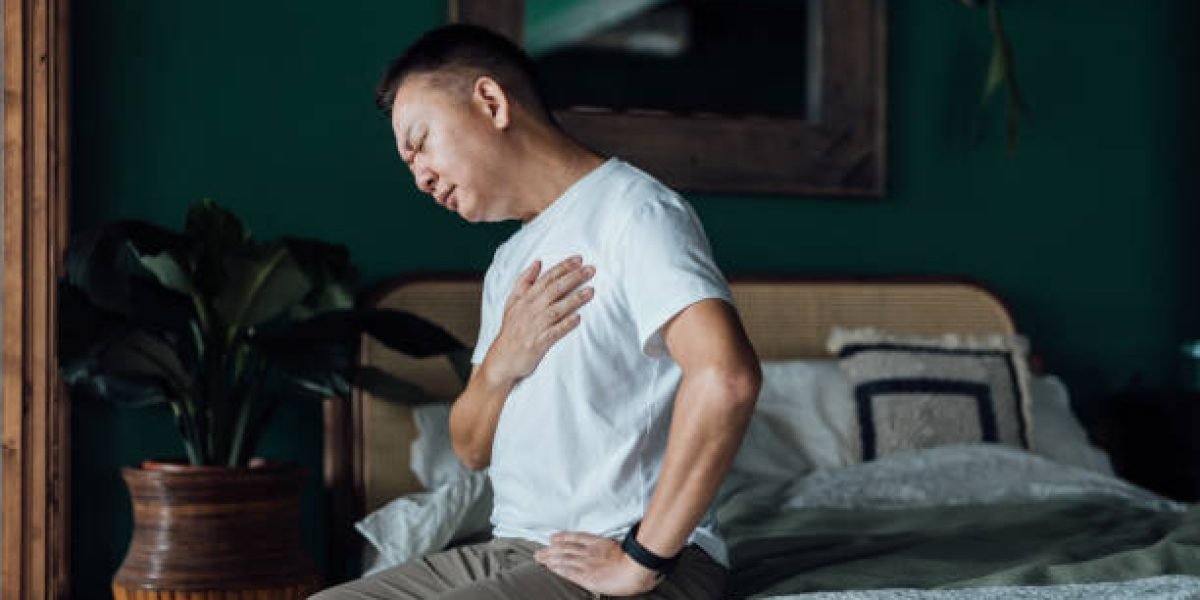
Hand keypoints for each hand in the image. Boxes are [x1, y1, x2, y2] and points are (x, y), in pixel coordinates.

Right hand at [484, 256, 594, 383]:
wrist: (502, 360)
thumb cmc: (511, 331)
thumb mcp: (512, 302)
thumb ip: (524, 281)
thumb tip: (537, 262)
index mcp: (524, 299)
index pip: (546, 278)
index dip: (563, 267)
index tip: (579, 260)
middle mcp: (529, 310)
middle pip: (554, 290)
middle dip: (573, 278)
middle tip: (591, 270)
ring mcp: (534, 327)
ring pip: (556, 309)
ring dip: (574, 299)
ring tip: (591, 291)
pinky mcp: (538, 343)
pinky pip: (554, 332)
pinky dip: (566, 325)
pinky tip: (578, 319)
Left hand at [534, 532, 659, 596]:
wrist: (636, 568)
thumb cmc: (636, 560)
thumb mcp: (624, 547)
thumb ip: (614, 547)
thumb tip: (612, 549)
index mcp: (599, 543)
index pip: (576, 538)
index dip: (563, 538)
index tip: (553, 538)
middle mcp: (590, 551)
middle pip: (565, 548)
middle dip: (551, 549)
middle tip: (539, 551)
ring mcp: (587, 563)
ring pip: (563, 558)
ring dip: (550, 558)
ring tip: (539, 558)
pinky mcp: (586, 575)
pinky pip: (568, 571)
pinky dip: (558, 568)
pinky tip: (550, 567)